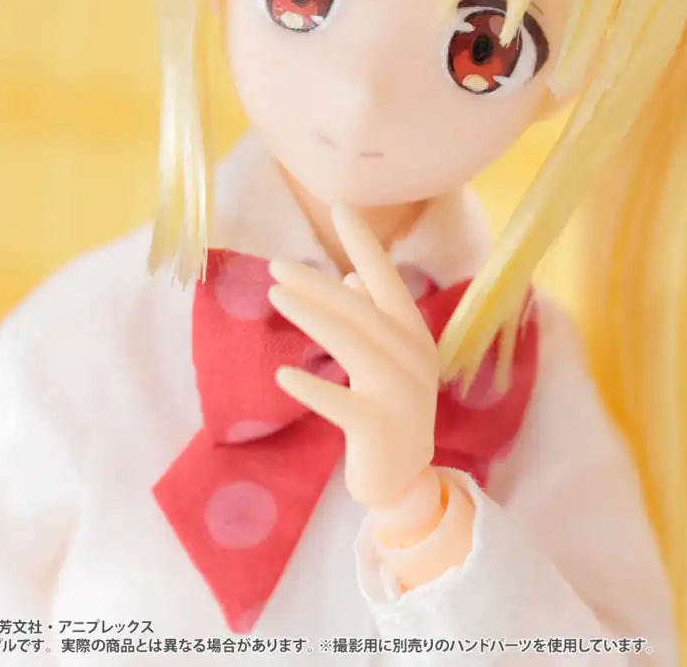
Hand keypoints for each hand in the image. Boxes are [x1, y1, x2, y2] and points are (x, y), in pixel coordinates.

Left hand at [268, 203, 438, 510]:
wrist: (405, 481)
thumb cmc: (389, 410)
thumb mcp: (386, 359)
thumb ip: (374, 318)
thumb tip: (353, 278)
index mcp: (413, 333)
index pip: (386, 278)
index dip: (364, 242)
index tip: (340, 206)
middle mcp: (412, 355)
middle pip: (361, 307)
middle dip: (318, 282)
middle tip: (275, 263)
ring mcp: (400, 391)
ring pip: (353, 342)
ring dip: (313, 315)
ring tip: (274, 295)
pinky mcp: (380, 427)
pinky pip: (342, 402)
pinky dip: (314, 388)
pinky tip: (284, 377)